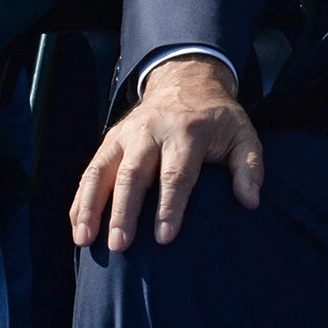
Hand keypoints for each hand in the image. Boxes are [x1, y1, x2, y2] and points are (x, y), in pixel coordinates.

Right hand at [70, 55, 263, 252]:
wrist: (187, 81)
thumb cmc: (218, 120)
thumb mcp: (243, 135)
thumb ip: (249, 167)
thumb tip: (251, 201)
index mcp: (186, 132)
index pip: (176, 173)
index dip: (170, 207)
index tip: (164, 238)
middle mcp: (151, 131)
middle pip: (133, 173)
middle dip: (124, 211)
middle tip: (119, 245)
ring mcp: (126, 134)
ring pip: (102, 170)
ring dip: (90, 206)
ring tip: (85, 240)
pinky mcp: (111, 140)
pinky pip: (90, 170)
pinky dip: (80, 199)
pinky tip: (76, 226)